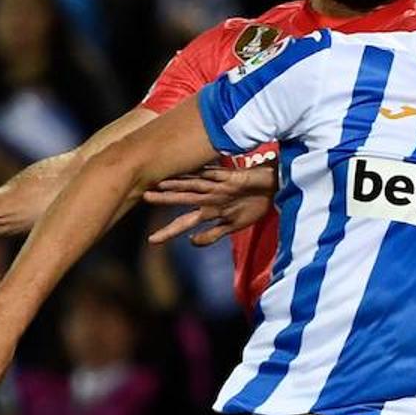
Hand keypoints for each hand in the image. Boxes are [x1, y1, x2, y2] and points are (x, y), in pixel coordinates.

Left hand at [143, 165, 274, 245]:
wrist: (272, 189)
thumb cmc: (253, 205)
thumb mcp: (232, 227)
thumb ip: (212, 235)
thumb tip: (191, 242)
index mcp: (209, 211)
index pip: (184, 222)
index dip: (168, 230)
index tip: (151, 241)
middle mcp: (209, 198)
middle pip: (183, 199)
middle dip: (164, 200)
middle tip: (143, 197)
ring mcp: (219, 187)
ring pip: (194, 186)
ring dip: (178, 185)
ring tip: (160, 184)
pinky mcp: (231, 177)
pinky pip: (216, 176)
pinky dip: (204, 175)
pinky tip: (191, 171)